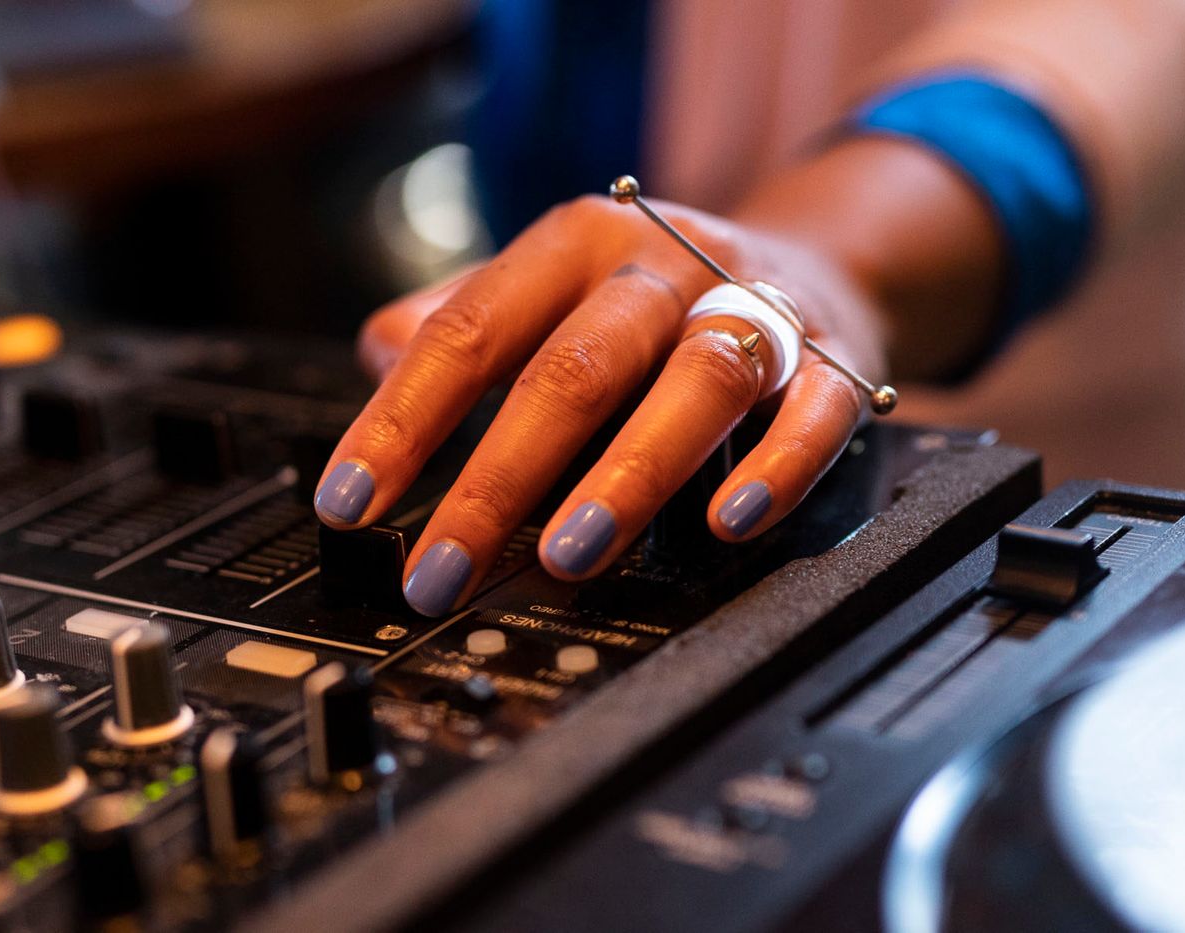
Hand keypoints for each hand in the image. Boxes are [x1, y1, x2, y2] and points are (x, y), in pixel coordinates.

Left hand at [316, 193, 888, 614]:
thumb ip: (463, 319)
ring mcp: (754, 307)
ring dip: (630, 473)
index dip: (404, 418)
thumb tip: (374, 353)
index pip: (471, 328)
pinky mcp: (834, 359)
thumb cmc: (653, 297)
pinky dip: (775, 466)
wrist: (818, 259)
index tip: (350, 502)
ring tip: (568, 555)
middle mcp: (663, 264)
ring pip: (697, 381)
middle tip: (442, 571)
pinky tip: (728, 522)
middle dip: (499, 479)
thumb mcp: (551, 286)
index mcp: (575, 243)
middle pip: (575, 366)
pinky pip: (813, 410)